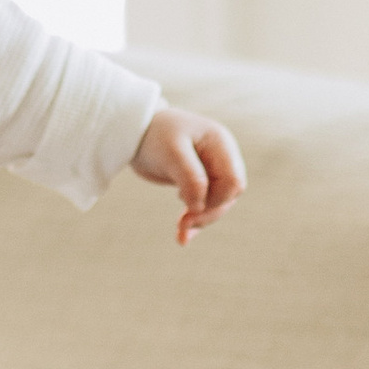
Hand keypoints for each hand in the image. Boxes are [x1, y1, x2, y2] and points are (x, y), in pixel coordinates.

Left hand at [131, 107, 245, 243]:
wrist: (134, 131)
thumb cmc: (154, 135)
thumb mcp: (172, 153)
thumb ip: (191, 177)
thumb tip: (200, 207)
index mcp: (221, 144)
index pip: (233, 181)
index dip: (216, 199)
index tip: (188, 205)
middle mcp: (221, 157)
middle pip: (229, 195)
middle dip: (208, 212)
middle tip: (183, 224)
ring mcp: (212, 169)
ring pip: (218, 203)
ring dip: (201, 219)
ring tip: (180, 231)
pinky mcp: (199, 182)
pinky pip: (204, 205)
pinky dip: (194, 220)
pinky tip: (181, 237)